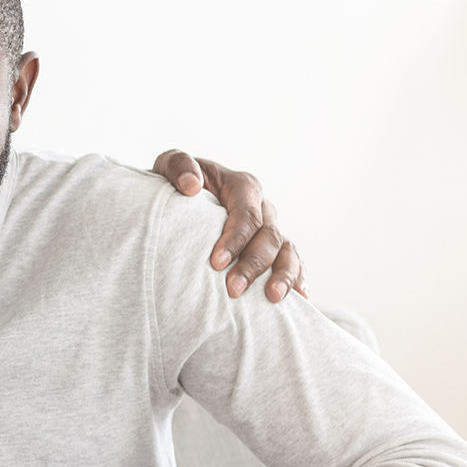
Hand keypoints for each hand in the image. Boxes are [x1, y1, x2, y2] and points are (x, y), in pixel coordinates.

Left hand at [152, 151, 306, 302]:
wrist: (179, 198)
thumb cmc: (175, 184)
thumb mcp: (169, 167)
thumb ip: (179, 166)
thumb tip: (191, 185)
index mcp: (242, 187)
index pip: (247, 214)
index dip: (235, 239)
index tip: (216, 262)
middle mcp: (262, 207)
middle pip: (269, 236)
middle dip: (253, 264)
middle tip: (233, 289)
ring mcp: (270, 229)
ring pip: (287, 251)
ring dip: (283, 275)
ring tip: (272, 298)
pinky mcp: (273, 249)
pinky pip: (294, 263)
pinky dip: (298, 279)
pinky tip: (296, 300)